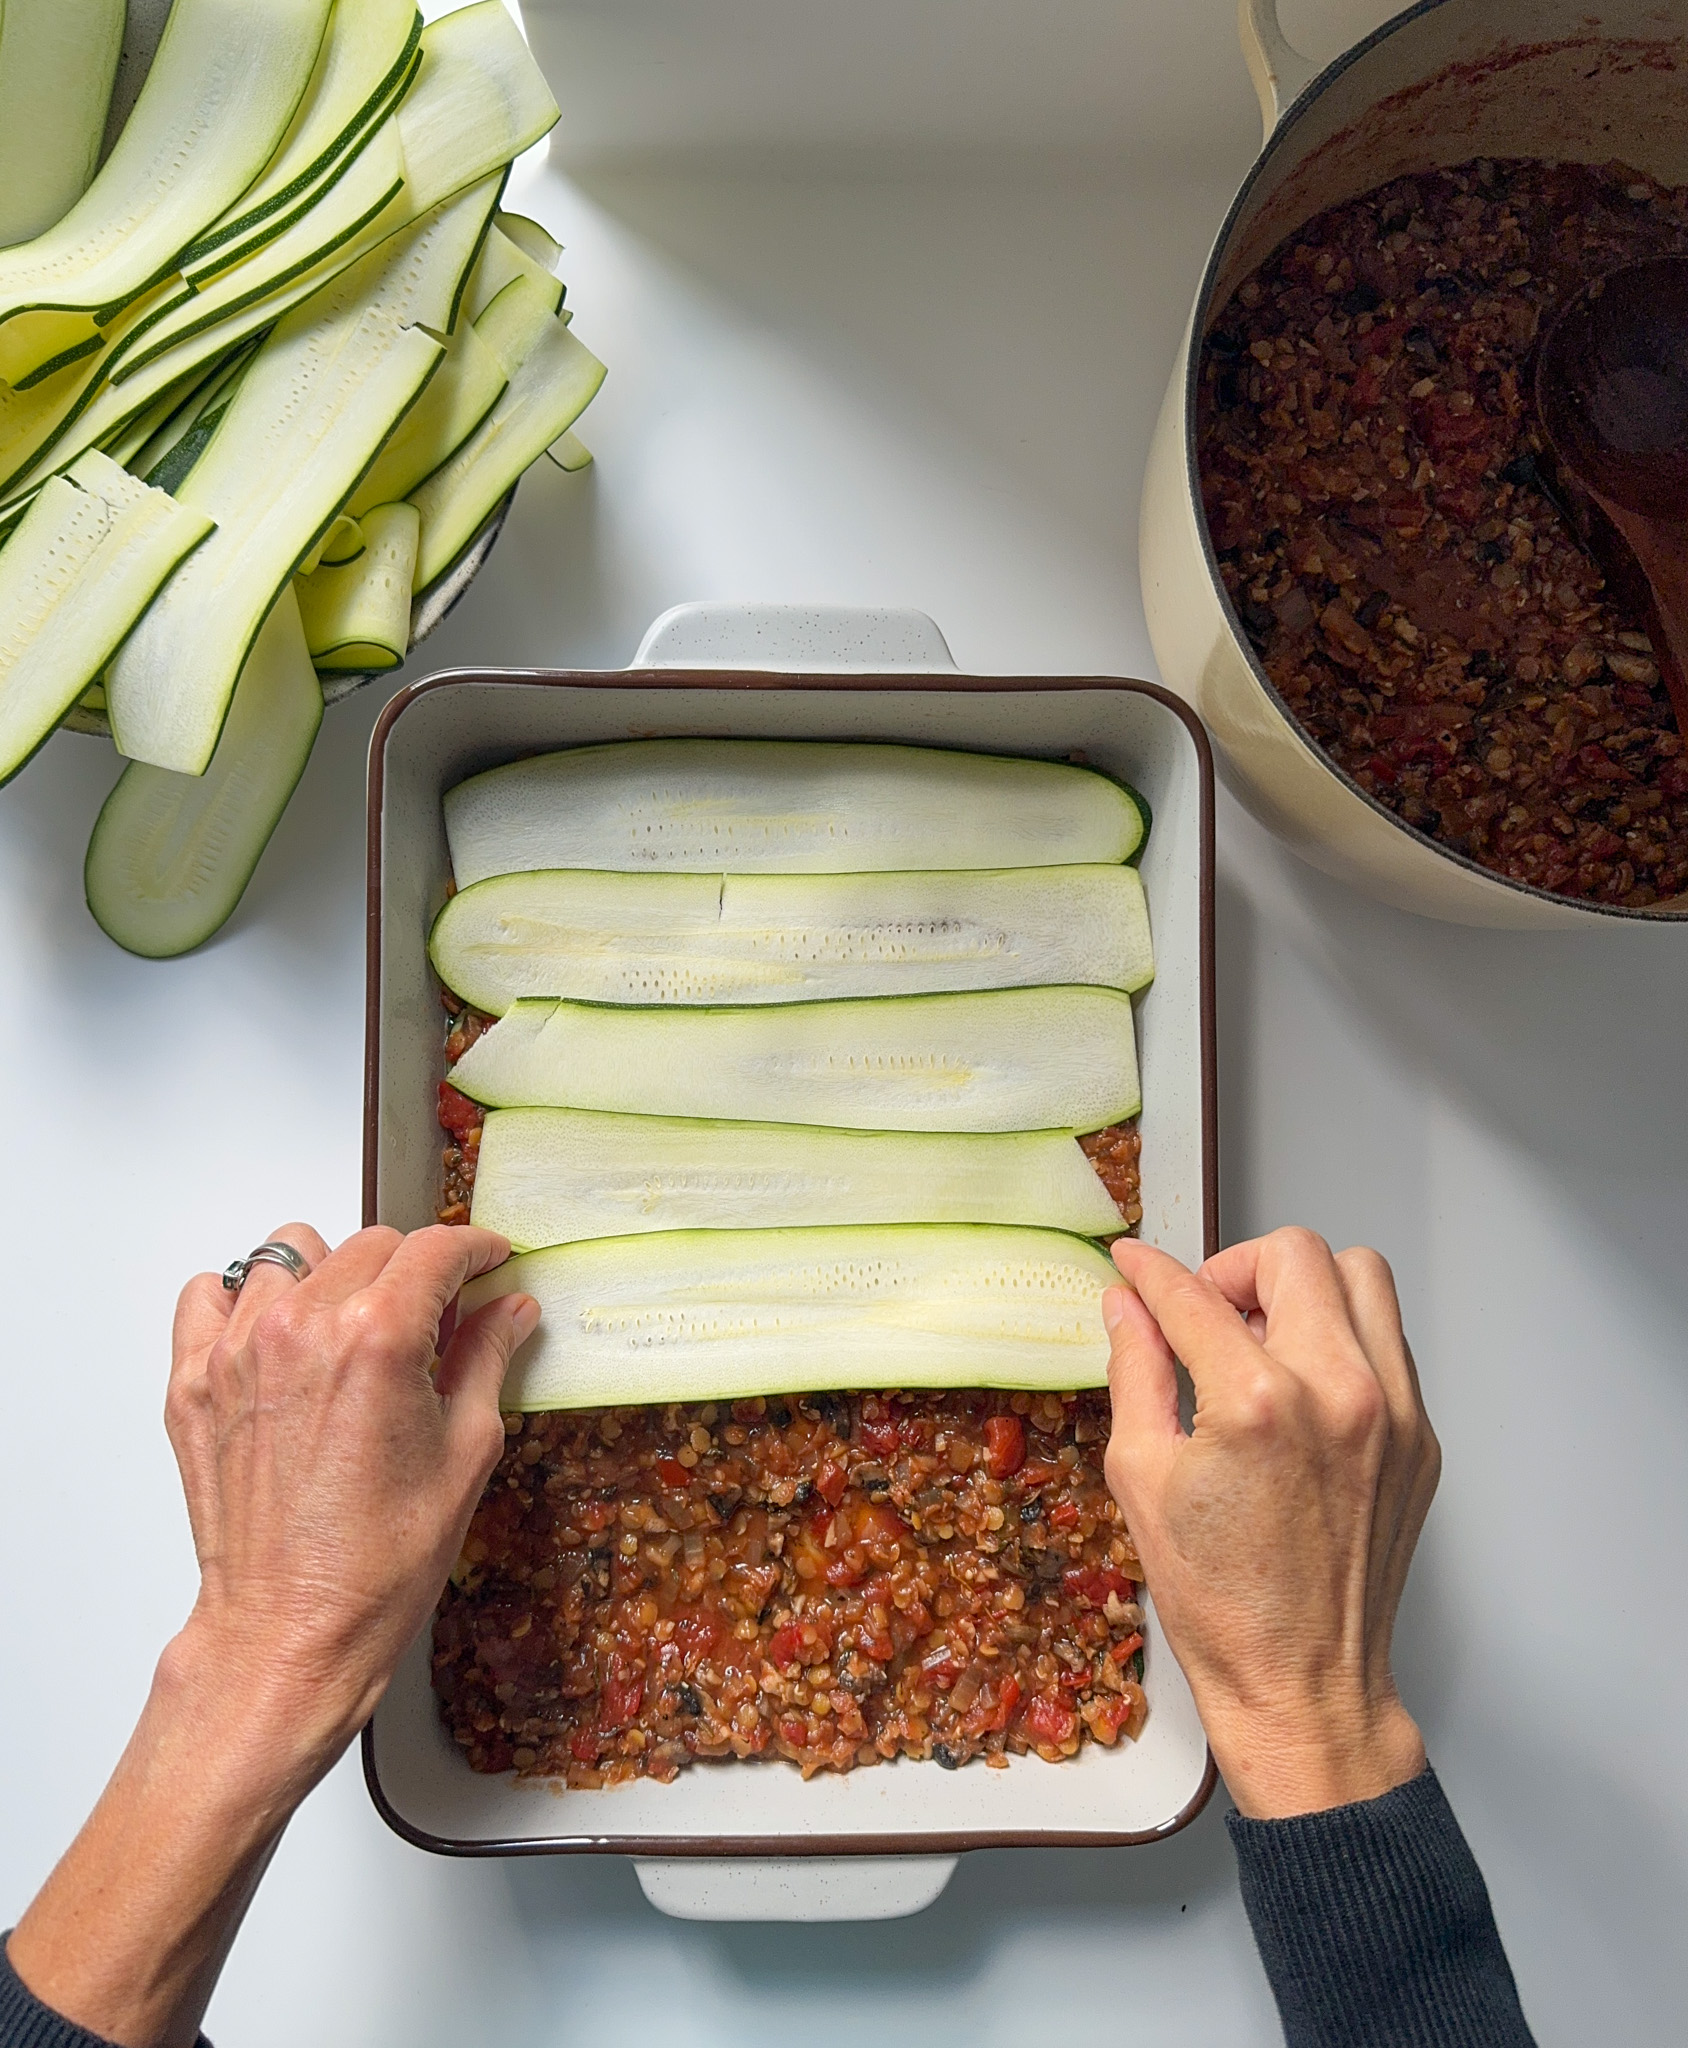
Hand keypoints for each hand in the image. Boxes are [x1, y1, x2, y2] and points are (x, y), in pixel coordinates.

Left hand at [162, 1220, 537, 1758]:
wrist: (291, 1631)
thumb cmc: (377, 1563)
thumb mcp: (467, 1451)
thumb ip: (487, 1359)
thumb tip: (509, 1310)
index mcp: (377, 1339)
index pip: (435, 1250)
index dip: (476, 1248)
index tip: (488, 1261)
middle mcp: (301, 1328)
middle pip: (371, 1245)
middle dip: (414, 1269)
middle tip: (434, 1316)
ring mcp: (237, 1351)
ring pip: (290, 1253)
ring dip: (331, 1275)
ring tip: (352, 1327)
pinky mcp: (193, 1381)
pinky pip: (210, 1294)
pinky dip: (245, 1299)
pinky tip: (281, 1337)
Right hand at [1103, 1227, 1439, 1820]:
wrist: (1303, 1684)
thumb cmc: (1219, 1601)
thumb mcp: (1141, 1478)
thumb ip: (1135, 1372)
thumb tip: (1127, 1306)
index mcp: (1258, 1403)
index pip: (1195, 1295)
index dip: (1151, 1272)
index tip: (1135, 1265)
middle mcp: (1339, 1392)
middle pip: (1297, 1254)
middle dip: (1236, 1266)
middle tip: (1205, 1307)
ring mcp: (1393, 1414)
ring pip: (1363, 1278)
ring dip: (1303, 1287)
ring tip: (1261, 1334)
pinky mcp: (1422, 1439)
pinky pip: (1388, 1342)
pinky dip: (1341, 1338)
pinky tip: (1299, 1385)